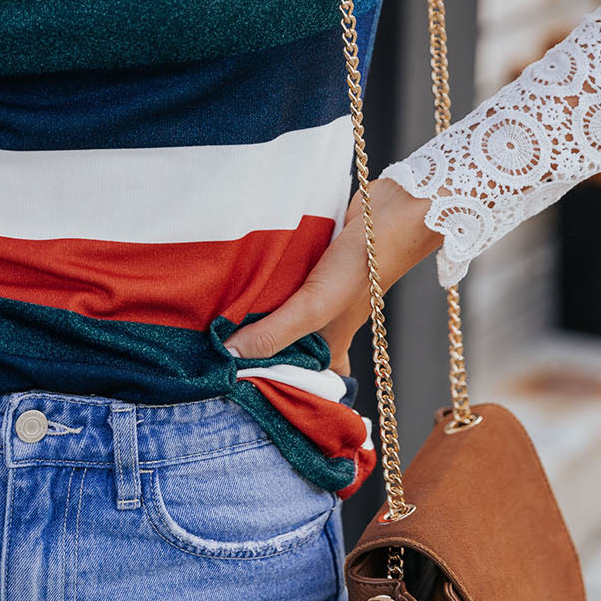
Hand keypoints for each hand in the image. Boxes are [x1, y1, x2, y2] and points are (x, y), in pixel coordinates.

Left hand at [225, 178, 443, 373]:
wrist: (388, 213)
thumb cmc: (361, 267)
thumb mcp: (314, 307)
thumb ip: (274, 332)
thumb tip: (229, 353)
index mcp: (331, 343)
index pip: (307, 375)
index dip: (283, 383)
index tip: (242, 387)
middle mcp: (322, 321)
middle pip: (285, 341)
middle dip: (256, 345)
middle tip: (217, 350)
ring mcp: (315, 291)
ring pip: (278, 307)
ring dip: (253, 309)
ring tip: (213, 316)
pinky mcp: (309, 263)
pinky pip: (279, 278)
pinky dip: (261, 278)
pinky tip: (232, 277)